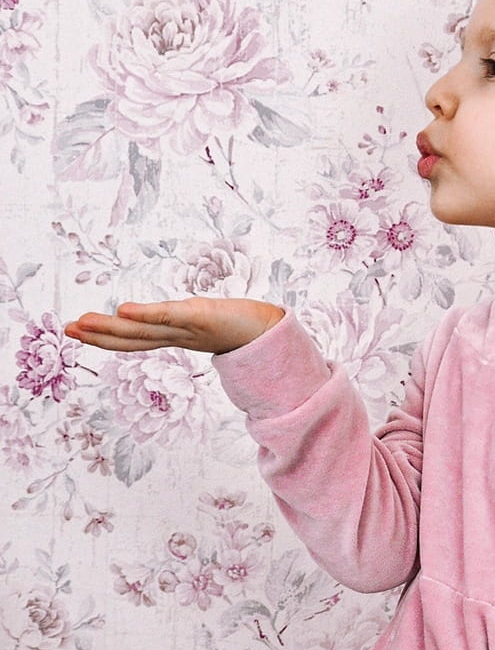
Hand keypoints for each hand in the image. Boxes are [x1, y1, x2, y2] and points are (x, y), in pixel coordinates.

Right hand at [63, 297, 284, 354]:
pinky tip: (123, 311)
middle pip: (133, 338)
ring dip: (111, 328)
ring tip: (81, 323)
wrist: (271, 331)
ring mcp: (187, 328)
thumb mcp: (209, 320)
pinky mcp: (201, 317)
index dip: (107, 337)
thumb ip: (189, 321)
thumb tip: (173, 319)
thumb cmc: (242, 324)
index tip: (78, 332)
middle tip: (66, 329)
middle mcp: (178, 335)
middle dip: (98, 335)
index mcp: (177, 336)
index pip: (136, 338)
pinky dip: (146, 315)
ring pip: (144, 331)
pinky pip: (169, 316)